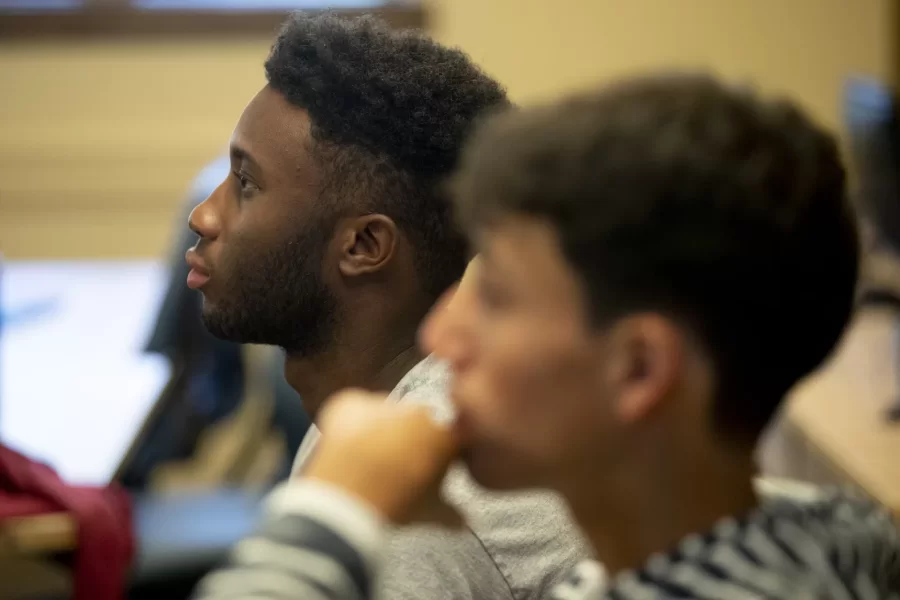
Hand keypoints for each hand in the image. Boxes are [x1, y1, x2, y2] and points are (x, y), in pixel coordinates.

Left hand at [303, 389, 463, 527]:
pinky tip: (349, 445)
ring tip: (370, 459)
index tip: (435, 469)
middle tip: (402, 467)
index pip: (453, 437)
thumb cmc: (398, 502)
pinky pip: (356, 408)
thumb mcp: (430, 512)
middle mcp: (420, 411)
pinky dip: (354, 421)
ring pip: (388, 414)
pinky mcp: (352, 402)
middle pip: (420, 422)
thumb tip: (464, 523)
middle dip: (414, 439)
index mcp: (446, 434)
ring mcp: (385, 404)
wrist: (350, 494)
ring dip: (384, 429)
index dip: (445, 453)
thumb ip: (451, 513)